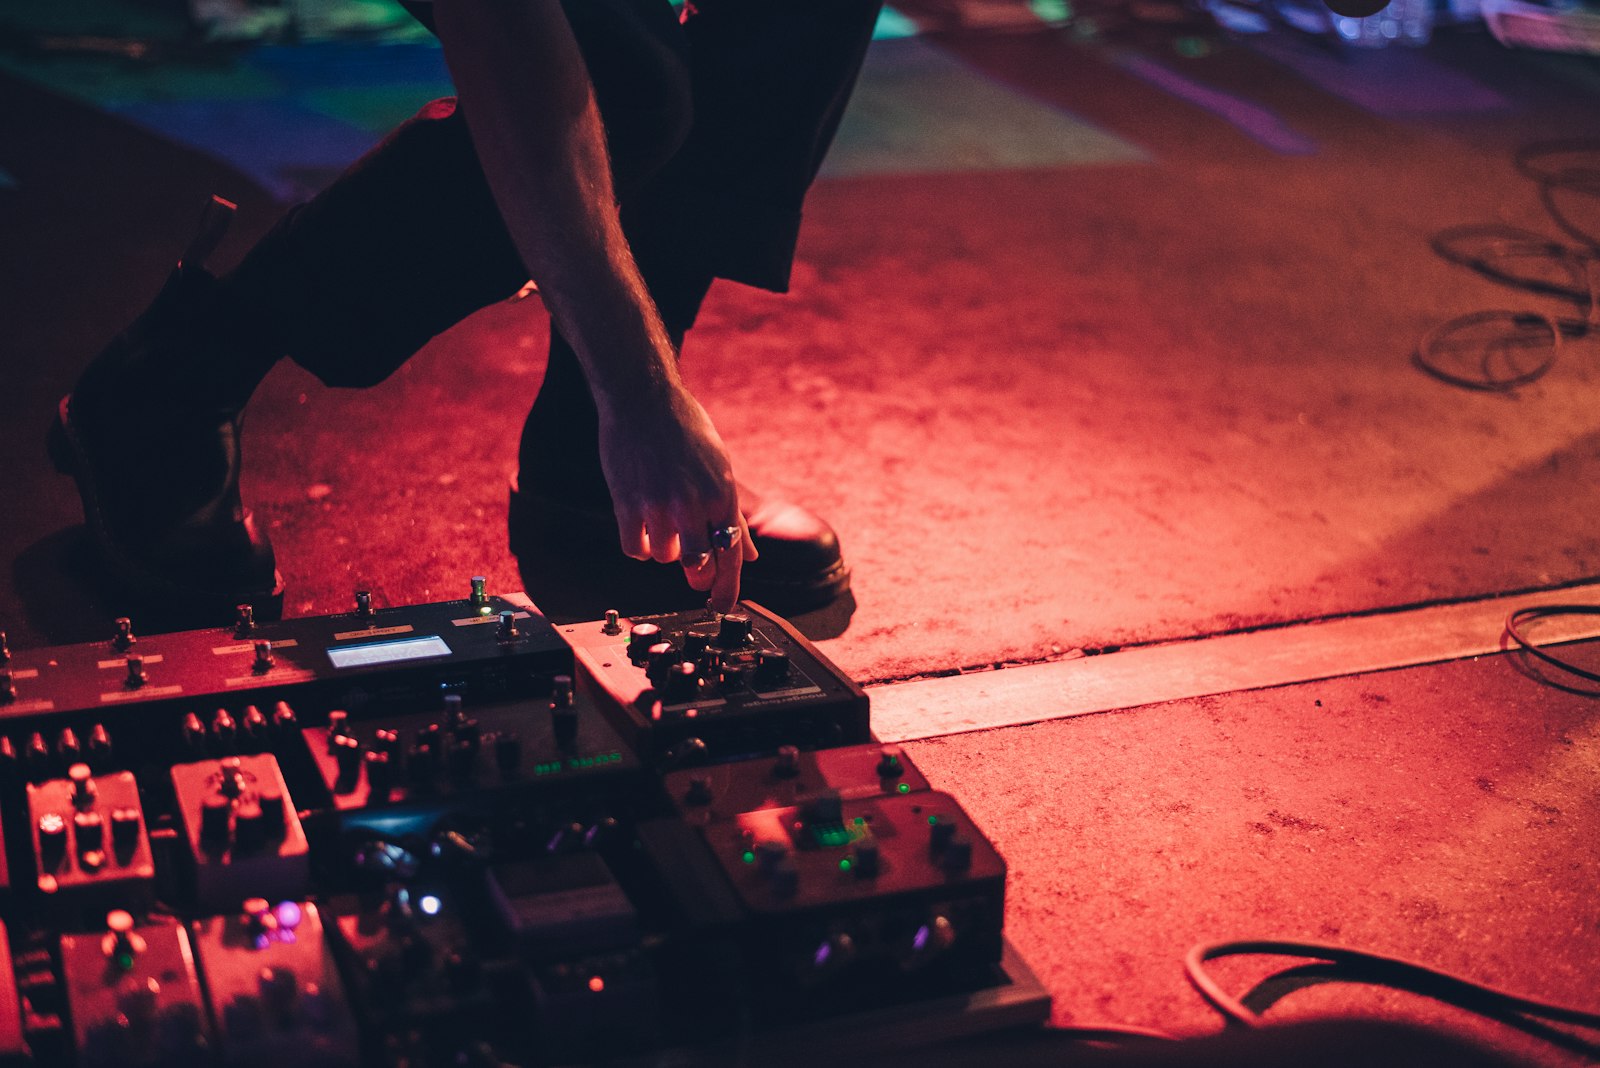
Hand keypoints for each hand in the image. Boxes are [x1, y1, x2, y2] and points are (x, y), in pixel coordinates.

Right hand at [596, 383, 757, 612]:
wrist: (643, 400)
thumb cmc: (685, 429)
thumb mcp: (720, 468)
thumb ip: (734, 514)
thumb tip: (751, 554)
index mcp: (722, 494)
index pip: (732, 554)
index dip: (728, 587)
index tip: (723, 605)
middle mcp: (694, 503)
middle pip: (699, 566)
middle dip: (697, 575)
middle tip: (692, 566)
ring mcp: (659, 505)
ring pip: (664, 558)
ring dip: (664, 550)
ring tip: (662, 523)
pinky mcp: (628, 503)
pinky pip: (634, 549)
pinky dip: (637, 545)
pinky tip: (640, 526)